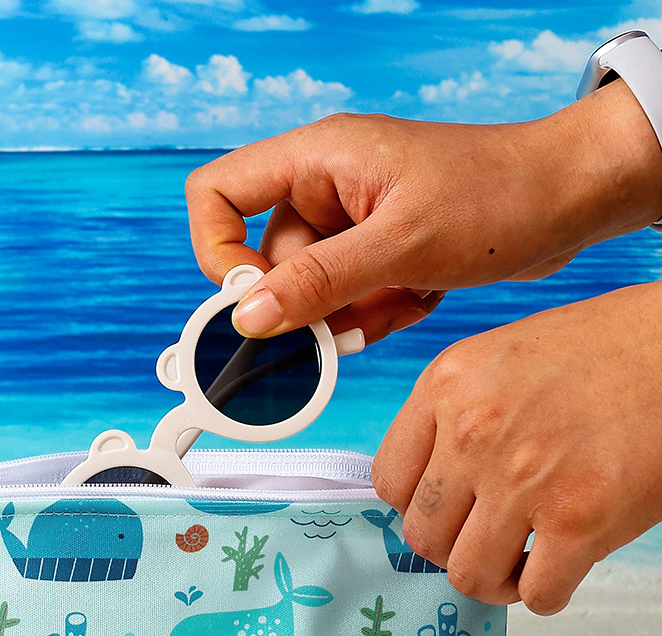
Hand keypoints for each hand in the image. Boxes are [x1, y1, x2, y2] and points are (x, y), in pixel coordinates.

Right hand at [186, 80, 661, 344]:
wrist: (573, 197)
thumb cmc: (501, 194)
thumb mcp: (403, 244)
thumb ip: (319, 281)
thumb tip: (249, 315)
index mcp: (318, 160)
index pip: (218, 193)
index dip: (216, 251)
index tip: (250, 300)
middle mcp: (325, 188)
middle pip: (268, 261)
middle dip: (308, 303)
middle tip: (352, 319)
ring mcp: (350, 221)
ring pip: (310, 290)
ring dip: (349, 314)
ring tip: (403, 300)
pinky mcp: (375, 249)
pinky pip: (346, 298)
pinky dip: (375, 312)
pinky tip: (417, 296)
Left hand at [372, 283, 661, 613]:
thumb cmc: (605, 351)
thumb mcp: (500, 360)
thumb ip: (453, 416)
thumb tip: (429, 487)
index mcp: (446, 387)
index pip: (390, 483)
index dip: (417, 507)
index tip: (445, 511)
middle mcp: (473, 434)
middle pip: (423, 536)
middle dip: (453, 548)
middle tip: (485, 541)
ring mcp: (523, 480)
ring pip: (469, 575)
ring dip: (493, 581)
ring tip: (518, 563)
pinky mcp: (579, 520)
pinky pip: (536, 593)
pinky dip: (544, 594)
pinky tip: (558, 570)